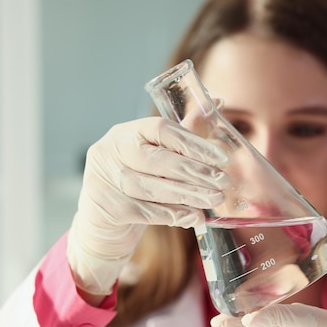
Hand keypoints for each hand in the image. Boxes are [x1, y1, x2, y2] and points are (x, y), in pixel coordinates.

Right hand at [68, 117, 228, 294]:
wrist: (104, 223)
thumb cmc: (136, 182)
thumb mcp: (156, 155)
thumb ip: (184, 134)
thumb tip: (218, 103)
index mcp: (125, 132)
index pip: (160, 129)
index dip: (193, 143)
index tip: (221, 158)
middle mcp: (110, 151)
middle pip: (157, 160)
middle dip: (195, 172)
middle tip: (223, 182)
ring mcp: (104, 179)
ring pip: (152, 187)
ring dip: (188, 194)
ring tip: (214, 199)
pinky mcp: (107, 207)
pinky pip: (145, 211)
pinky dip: (173, 214)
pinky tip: (194, 216)